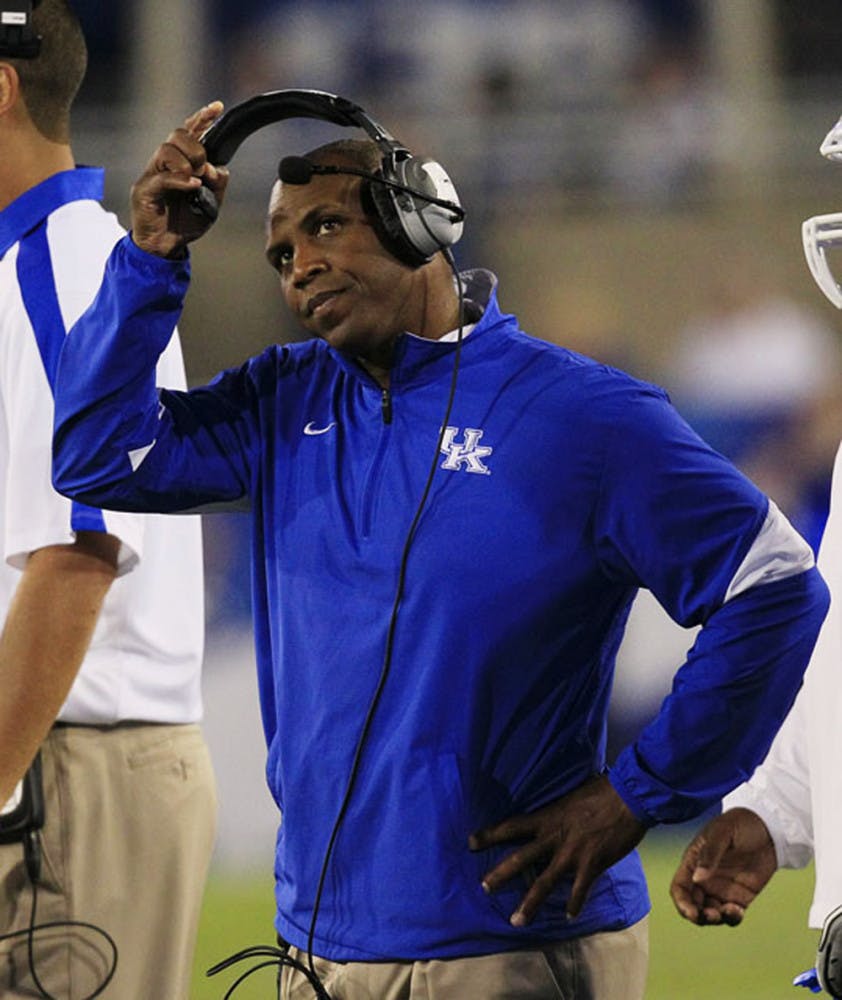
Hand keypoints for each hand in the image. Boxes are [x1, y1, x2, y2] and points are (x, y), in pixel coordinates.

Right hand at [130, 102, 229, 257]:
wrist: (165, 247)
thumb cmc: (185, 222)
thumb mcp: (212, 203)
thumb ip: (218, 183)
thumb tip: (216, 168)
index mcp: (180, 162)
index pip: (188, 132)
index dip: (202, 118)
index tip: (217, 107)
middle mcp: (164, 163)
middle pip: (177, 134)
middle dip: (197, 148)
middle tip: (203, 170)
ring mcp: (152, 174)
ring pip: (167, 149)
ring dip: (187, 163)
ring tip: (196, 182)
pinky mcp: (144, 190)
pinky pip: (163, 176)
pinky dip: (181, 180)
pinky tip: (193, 186)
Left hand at [469, 774, 646, 924]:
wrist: (627, 798)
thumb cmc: (600, 790)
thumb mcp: (571, 795)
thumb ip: (558, 808)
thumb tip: (552, 809)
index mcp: (547, 817)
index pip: (511, 827)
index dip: (490, 835)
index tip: (470, 842)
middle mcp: (554, 838)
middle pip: (520, 859)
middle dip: (500, 875)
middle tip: (483, 887)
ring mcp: (571, 854)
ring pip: (544, 883)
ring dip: (529, 904)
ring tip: (515, 921)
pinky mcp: (591, 866)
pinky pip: (579, 891)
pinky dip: (574, 905)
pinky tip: (570, 917)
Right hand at [670, 807, 776, 925]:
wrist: (769, 828)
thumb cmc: (739, 824)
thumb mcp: (722, 832)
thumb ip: (710, 855)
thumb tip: (698, 879)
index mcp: (693, 862)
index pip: (680, 887)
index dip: (681, 902)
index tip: (690, 912)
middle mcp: (704, 879)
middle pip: (692, 905)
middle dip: (697, 915)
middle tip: (710, 916)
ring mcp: (722, 890)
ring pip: (710, 913)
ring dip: (714, 919)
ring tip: (726, 913)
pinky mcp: (740, 897)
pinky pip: (731, 915)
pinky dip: (731, 918)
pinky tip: (737, 911)